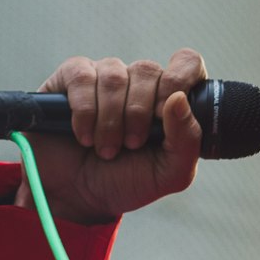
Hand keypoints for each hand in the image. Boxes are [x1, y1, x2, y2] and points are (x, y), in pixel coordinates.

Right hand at [12, 52, 206, 223]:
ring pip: (114, 76)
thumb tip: (179, 98)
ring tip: (106, 149)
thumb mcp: (170, 173)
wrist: (80, 197)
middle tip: (130, 145)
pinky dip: (84, 112)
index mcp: (169, 97)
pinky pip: (82, 78)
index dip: (178, 81)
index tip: (163, 116)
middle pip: (147, 70)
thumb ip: (187, 139)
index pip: (187, 63)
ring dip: (110, 120)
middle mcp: (139, 81)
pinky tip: (84, 136)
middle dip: (138, 115)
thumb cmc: (127, 182)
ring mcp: (105, 75)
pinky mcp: (72, 78)